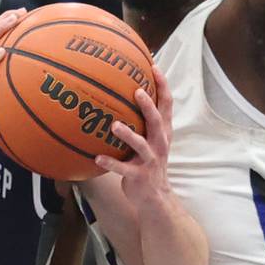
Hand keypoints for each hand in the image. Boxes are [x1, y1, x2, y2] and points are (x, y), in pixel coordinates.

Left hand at [93, 67, 172, 208]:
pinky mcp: (139, 176)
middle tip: (137, 91)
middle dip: (149, 106)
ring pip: (141, 145)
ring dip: (128, 135)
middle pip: (158, 121)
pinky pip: (123, 169)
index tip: (154, 66)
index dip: (163, 85)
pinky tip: (96, 158)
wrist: (156, 197)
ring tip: (115, 125)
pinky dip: (111, 163)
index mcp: (163, 132)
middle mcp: (160, 143)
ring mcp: (150, 160)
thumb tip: (121, 96)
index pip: (167, 104)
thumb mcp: (150, 141)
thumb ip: (142, 121)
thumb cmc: (147, 163)